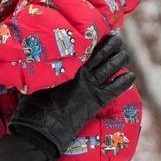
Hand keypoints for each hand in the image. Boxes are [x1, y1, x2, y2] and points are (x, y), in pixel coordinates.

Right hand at [8, 33, 135, 159]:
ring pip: (112, 66)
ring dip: (120, 59)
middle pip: (103, 52)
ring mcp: (90, 86)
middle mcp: (81, 72)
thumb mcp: (33, 83)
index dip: (96, 37)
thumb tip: (30, 62)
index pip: (86, 45)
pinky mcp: (96, 101)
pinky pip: (115, 88)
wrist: (41, 129)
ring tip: (123, 55)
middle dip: (112, 44)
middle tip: (116, 40)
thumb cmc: (32, 107)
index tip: (101, 31)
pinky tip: (130, 77)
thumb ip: (39, 72)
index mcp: (67, 64)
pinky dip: (124, 82)